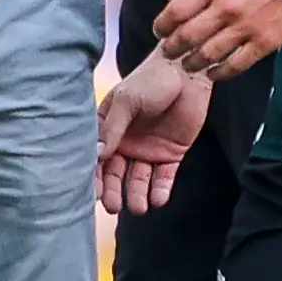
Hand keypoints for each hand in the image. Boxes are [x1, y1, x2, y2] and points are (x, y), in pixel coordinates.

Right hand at [98, 51, 211, 215]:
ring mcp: (148, 150)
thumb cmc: (151, 80)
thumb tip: (97, 155)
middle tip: (114, 206)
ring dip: (137, 195)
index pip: (97, 157)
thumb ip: (113, 128)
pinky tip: (157, 200)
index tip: (93, 193)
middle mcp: (126, 143)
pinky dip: (160, 190)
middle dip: (114, 191)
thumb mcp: (127, 101)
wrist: (188, 72)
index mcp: (109, 129)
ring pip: (139, 180)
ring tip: (139, 208)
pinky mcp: (171, 154)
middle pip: (116, 174)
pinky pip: (163, 177)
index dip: (94, 176)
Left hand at [156, 0, 281, 78]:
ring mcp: (246, 26)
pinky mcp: (265, 42)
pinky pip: (235, 65)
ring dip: (193, 64)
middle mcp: (227, 6)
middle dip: (172, 49)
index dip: (162, 26)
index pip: (176, 11)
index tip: (160, 32)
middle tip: (168, 54)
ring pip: (208, 55)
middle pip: (187, 37)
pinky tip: (213, 73)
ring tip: (188, 65)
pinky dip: (220, 73)